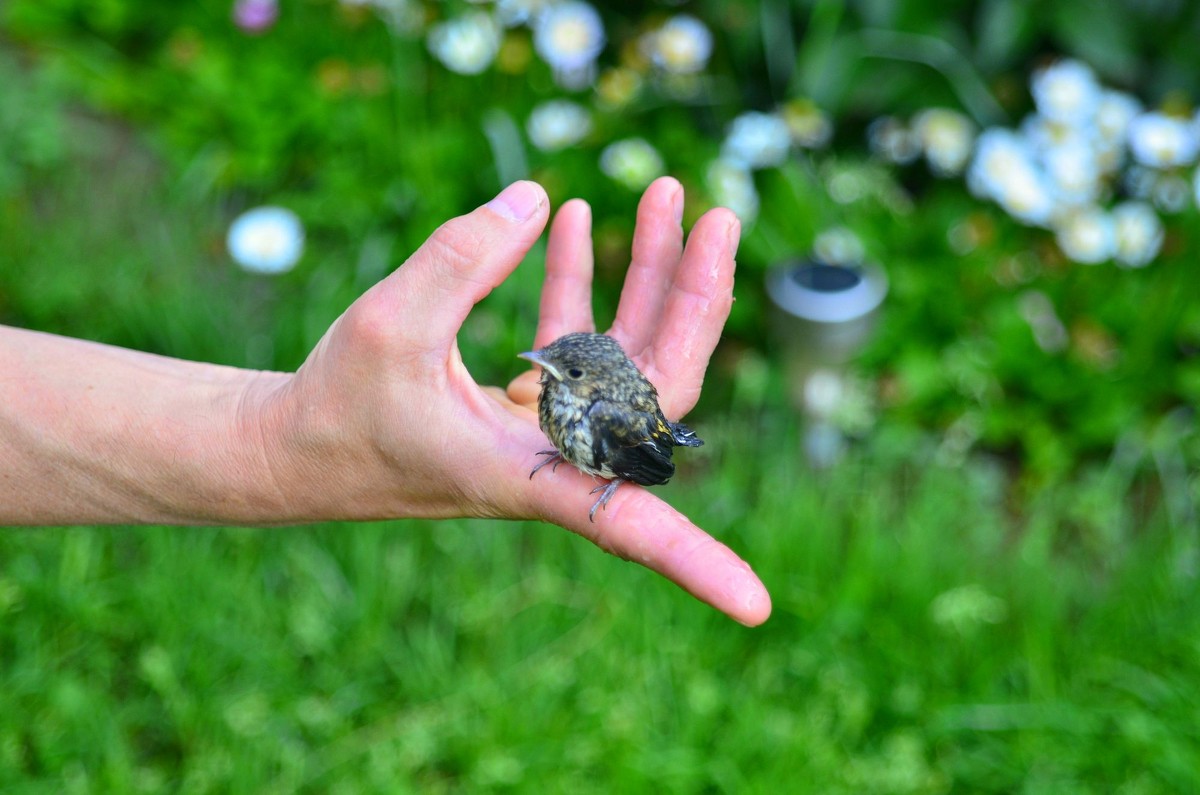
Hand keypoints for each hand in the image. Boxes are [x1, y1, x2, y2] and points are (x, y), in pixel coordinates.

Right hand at [261, 178, 770, 625]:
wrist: (294, 445)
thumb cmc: (336, 408)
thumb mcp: (390, 322)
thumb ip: (464, 256)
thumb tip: (536, 198)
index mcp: (531, 475)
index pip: (630, 522)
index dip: (696, 564)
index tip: (757, 609)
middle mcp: (556, 455)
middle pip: (659, 382)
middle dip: (695, 297)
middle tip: (718, 213)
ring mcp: (547, 426)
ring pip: (628, 354)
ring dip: (648, 276)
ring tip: (664, 197)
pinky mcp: (527, 402)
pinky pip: (579, 340)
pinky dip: (583, 284)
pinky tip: (578, 222)